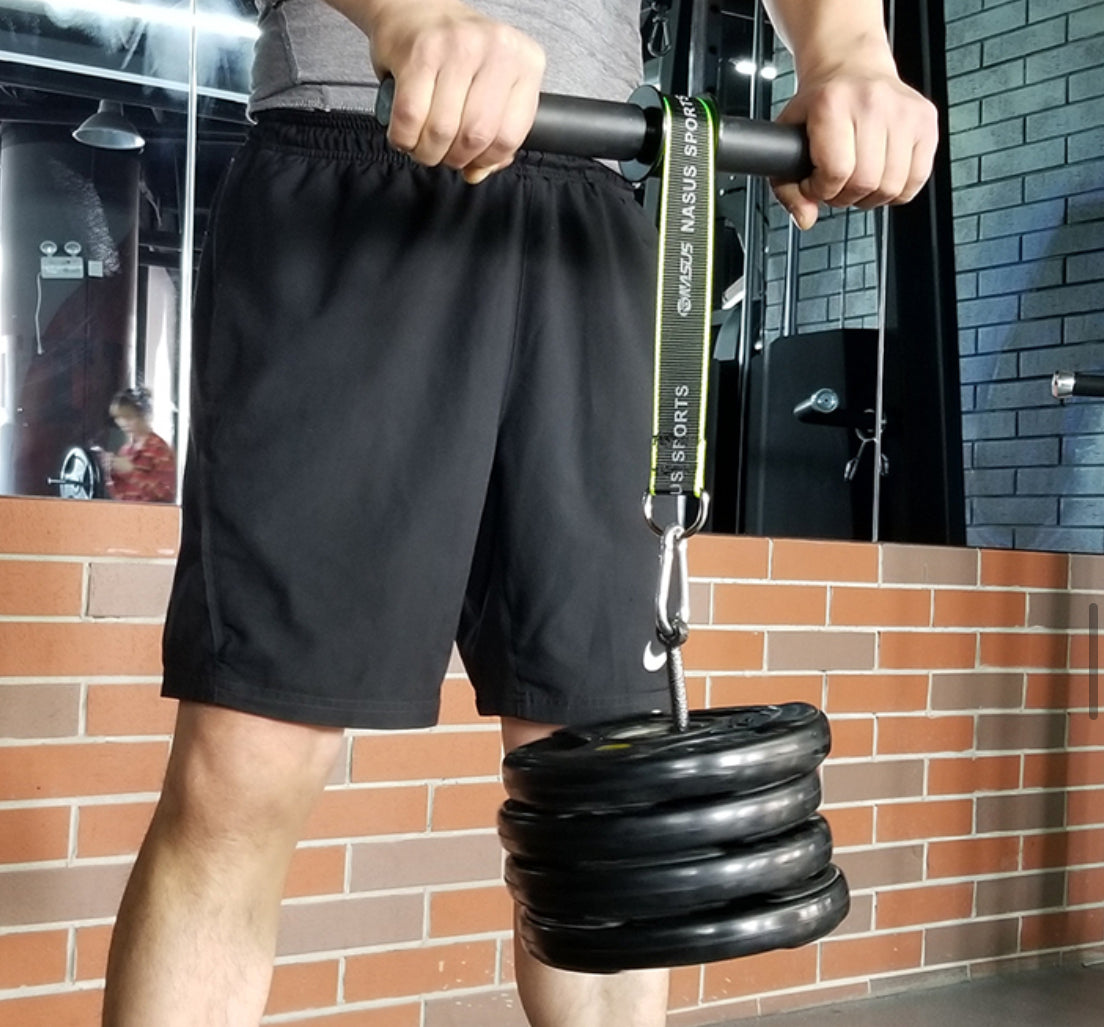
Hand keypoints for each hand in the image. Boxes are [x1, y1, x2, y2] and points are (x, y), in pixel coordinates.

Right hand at [355, 0, 544, 183]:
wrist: (415, 8)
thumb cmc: (457, 54)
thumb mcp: (491, 88)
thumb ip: (493, 134)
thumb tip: (477, 173)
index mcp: (526, 62)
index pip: (510, 135)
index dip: (487, 161)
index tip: (472, 162)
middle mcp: (497, 50)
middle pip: (476, 136)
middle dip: (454, 159)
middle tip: (443, 154)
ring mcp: (458, 47)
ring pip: (442, 131)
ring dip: (428, 152)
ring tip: (423, 146)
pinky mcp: (420, 53)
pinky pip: (410, 117)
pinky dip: (404, 138)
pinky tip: (405, 134)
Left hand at [771, 60, 938, 229]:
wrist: (851, 67)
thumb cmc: (820, 104)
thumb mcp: (788, 139)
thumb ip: (786, 187)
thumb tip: (805, 219)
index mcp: (833, 103)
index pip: (835, 172)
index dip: (821, 190)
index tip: (815, 183)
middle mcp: (872, 102)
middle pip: (865, 183)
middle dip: (845, 196)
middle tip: (836, 183)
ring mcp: (905, 110)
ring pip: (892, 186)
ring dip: (870, 196)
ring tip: (857, 180)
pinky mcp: (926, 120)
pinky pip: (916, 179)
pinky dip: (896, 191)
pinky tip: (880, 177)